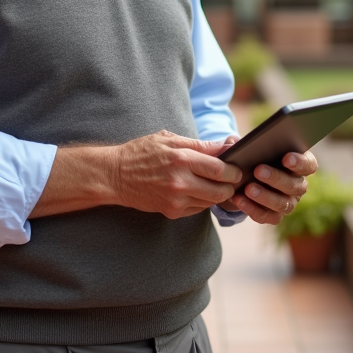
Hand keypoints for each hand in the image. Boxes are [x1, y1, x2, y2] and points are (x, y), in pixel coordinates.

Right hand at [111, 130, 243, 218]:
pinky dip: (203, 200)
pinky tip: (197, 190)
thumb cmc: (142, 153)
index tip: (238, 167)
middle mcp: (180, 181)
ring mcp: (176, 199)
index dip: (234, 170)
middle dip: (231, 185)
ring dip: (218, 194)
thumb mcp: (169, 140)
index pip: (220, 169)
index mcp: (181, 158)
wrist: (115, 175)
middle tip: (232, 179)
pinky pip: (198, 208)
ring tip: (216, 183)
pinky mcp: (171, 211)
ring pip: (212, 201)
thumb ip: (200, 145)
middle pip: (221, 190)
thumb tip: (228, 145)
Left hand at [228, 150, 317, 225]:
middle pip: (295, 185)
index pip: (309, 165)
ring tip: (248, 188)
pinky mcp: (275, 216)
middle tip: (258, 170)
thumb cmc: (251, 157)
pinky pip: (266, 216)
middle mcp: (298, 185)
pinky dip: (252, 209)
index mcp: (299, 165)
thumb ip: (245, 143)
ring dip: (265, 196)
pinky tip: (239, 199)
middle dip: (276, 178)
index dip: (300, 162)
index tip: (286, 158)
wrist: (242, 179)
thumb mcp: (248, 147)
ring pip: (282, 203)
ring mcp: (288, 202)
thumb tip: (233, 142)